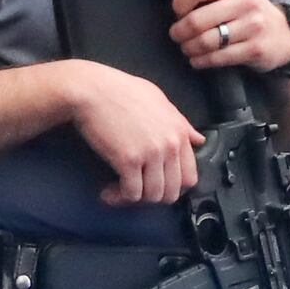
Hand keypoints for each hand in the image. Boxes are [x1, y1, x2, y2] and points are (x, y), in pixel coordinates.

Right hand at [55, 60, 200, 205]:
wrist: (92, 89)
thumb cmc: (121, 91)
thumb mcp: (159, 101)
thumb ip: (180, 123)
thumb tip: (198, 140)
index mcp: (179, 132)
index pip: (190, 176)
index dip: (173, 187)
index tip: (157, 186)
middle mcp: (169, 144)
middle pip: (173, 191)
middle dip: (154, 196)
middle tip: (138, 192)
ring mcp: (151, 153)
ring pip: (153, 195)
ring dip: (136, 199)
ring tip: (120, 192)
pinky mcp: (129, 160)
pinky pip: (132, 193)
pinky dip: (119, 197)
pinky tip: (108, 193)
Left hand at [171, 0, 289, 71]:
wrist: (284, 34)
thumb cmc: (250, 8)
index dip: (179, 3)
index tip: (177, 11)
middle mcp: (246, 1)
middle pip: (197, 20)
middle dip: (179, 31)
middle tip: (176, 34)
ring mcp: (253, 26)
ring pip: (206, 41)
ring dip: (189, 48)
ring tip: (186, 47)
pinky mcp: (255, 49)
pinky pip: (218, 58)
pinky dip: (202, 61)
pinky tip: (197, 60)